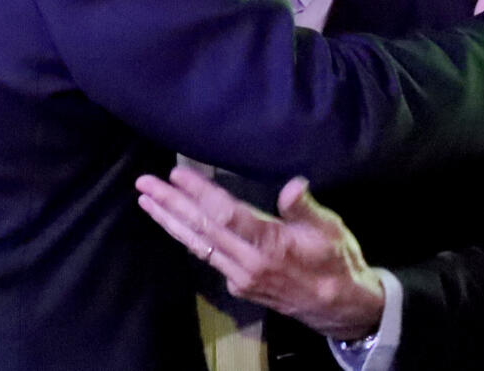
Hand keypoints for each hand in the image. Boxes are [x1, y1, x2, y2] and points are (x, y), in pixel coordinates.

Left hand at [136, 167, 384, 340]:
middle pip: (202, 229)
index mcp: (270, 245)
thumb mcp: (331, 229)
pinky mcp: (239, 285)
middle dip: (170, 204)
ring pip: (198, 245)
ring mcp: (240, 277)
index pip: (225, 214)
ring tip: (146, 201)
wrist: (341, 308)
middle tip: (143, 183)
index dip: (199, 193)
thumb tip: (292, 184)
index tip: (176, 174)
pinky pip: (207, 257)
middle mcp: (248, 263)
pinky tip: (176, 224)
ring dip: (170, 222)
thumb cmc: (337, 261)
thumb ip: (306, 207)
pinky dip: (188, 238)